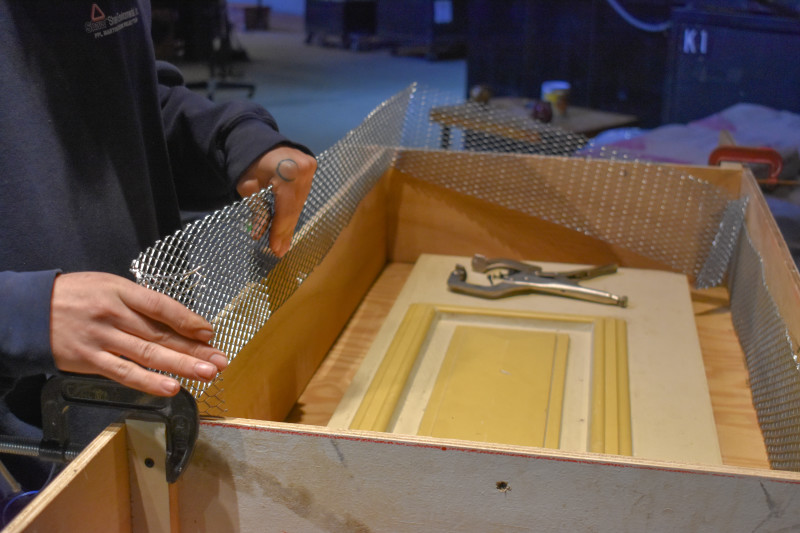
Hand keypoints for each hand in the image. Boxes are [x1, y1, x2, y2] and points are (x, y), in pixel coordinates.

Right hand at [50, 272, 228, 396]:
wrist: (28, 311)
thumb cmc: (75, 296)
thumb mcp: (108, 286)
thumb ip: (139, 303)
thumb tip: (176, 321)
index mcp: (121, 292)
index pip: (162, 306)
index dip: (188, 320)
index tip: (209, 333)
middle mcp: (114, 315)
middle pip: (161, 333)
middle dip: (195, 349)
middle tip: (220, 360)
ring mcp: (102, 339)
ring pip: (148, 354)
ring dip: (181, 365)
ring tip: (207, 374)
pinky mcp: (90, 360)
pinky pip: (124, 373)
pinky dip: (149, 381)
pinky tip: (171, 387)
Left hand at [236, 146, 315, 256]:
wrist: (258, 141)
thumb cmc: (250, 163)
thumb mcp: (248, 188)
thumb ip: (257, 210)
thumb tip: (259, 234)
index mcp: (287, 172)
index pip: (285, 209)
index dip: (280, 231)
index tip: (275, 249)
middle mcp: (303, 170)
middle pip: (294, 208)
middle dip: (285, 231)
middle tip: (280, 251)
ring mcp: (310, 168)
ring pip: (299, 204)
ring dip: (290, 223)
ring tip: (283, 243)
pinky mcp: (312, 168)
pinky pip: (302, 196)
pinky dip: (293, 210)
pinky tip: (287, 226)